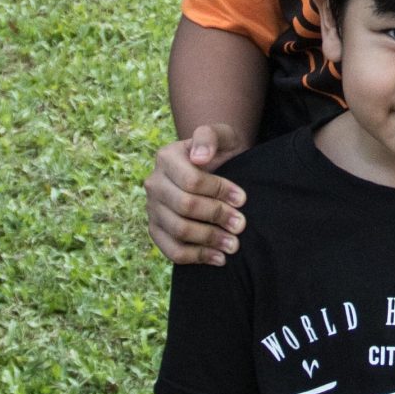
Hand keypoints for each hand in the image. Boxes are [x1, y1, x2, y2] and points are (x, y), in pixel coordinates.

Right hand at [145, 124, 247, 264]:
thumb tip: (199, 157)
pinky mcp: (156, 230)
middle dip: (217, 217)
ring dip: (209, 241)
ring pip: (178, 230)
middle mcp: (154, 183)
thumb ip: (210, 136)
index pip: (191, 181)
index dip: (218, 192)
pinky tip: (218, 258)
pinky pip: (171, 250)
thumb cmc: (221, 151)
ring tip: (233, 245)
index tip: (242, 199)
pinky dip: (195, 257)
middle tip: (241, 225)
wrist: (216, 166)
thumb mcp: (223, 135)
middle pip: (185, 207)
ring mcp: (152, 208)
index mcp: (167, 157)